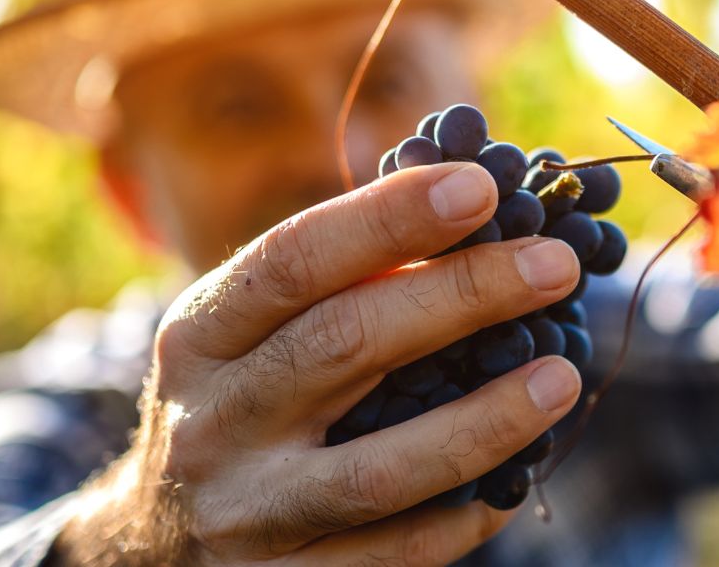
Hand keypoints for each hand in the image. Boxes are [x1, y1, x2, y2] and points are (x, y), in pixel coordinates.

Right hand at [54, 162, 583, 564]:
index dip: (388, 219)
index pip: (293, 261)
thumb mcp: (246, 338)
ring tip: (561, 377)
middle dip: (463, 296)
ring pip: (382, 469)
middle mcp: (214, 423)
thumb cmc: (241, 407)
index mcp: (200, 338)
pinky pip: (400, 553)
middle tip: (556, 264)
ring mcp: (250, 514)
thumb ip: (335, 283)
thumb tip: (478, 210)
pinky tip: (522, 471)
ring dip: (485, 421)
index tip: (482, 188)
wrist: (157, 549)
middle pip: (345, 345)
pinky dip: (469, 513)